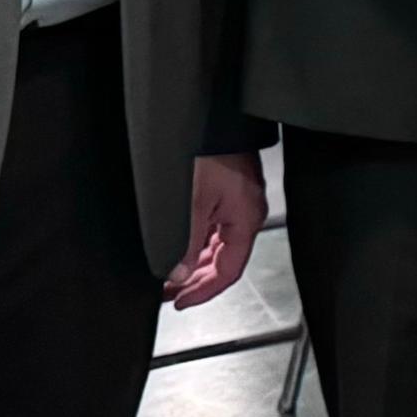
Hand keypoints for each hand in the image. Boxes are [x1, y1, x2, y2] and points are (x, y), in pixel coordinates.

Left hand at [166, 151, 267, 307]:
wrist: (212, 115)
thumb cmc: (208, 149)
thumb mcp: (191, 202)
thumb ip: (184, 242)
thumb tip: (177, 272)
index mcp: (246, 219)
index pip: (229, 271)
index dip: (204, 291)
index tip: (181, 301)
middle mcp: (246, 212)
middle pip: (224, 260)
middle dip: (196, 279)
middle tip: (169, 291)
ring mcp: (238, 199)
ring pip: (218, 244)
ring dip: (194, 261)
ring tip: (170, 272)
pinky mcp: (228, 187)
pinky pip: (215, 226)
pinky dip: (197, 241)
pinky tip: (181, 245)